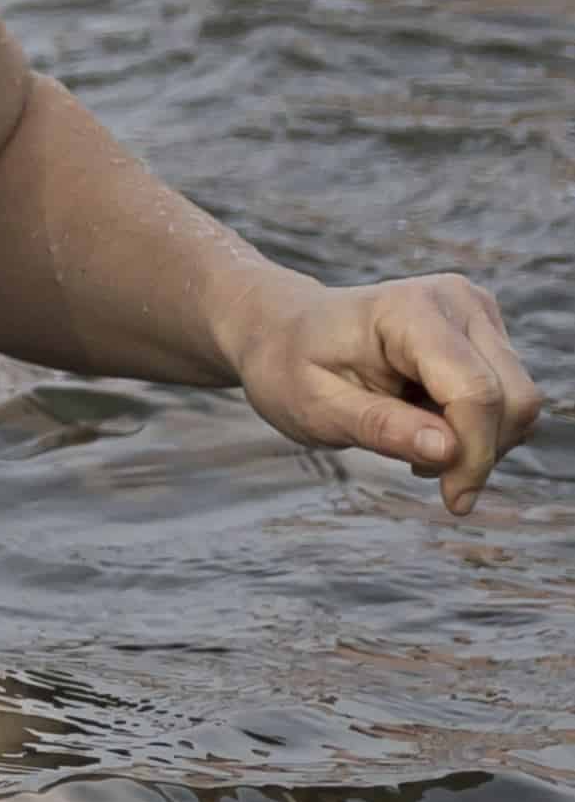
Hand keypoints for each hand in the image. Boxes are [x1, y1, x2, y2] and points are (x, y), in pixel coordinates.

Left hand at [239, 274, 539, 512]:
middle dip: (481, 452)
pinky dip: (479, 426)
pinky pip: (509, 396)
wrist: (283, 331)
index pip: (474, 392)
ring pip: (519, 400)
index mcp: (408, 310)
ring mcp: (477, 312)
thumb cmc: (290, 368)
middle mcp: (456, 301)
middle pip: (513, 397)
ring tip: (412, 441)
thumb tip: (448, 452)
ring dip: (480, 441)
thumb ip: (382, 428)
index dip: (473, 455)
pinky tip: (428, 427)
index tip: (454, 500)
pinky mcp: (485, 331)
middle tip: (422, 472)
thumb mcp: (316, 408)